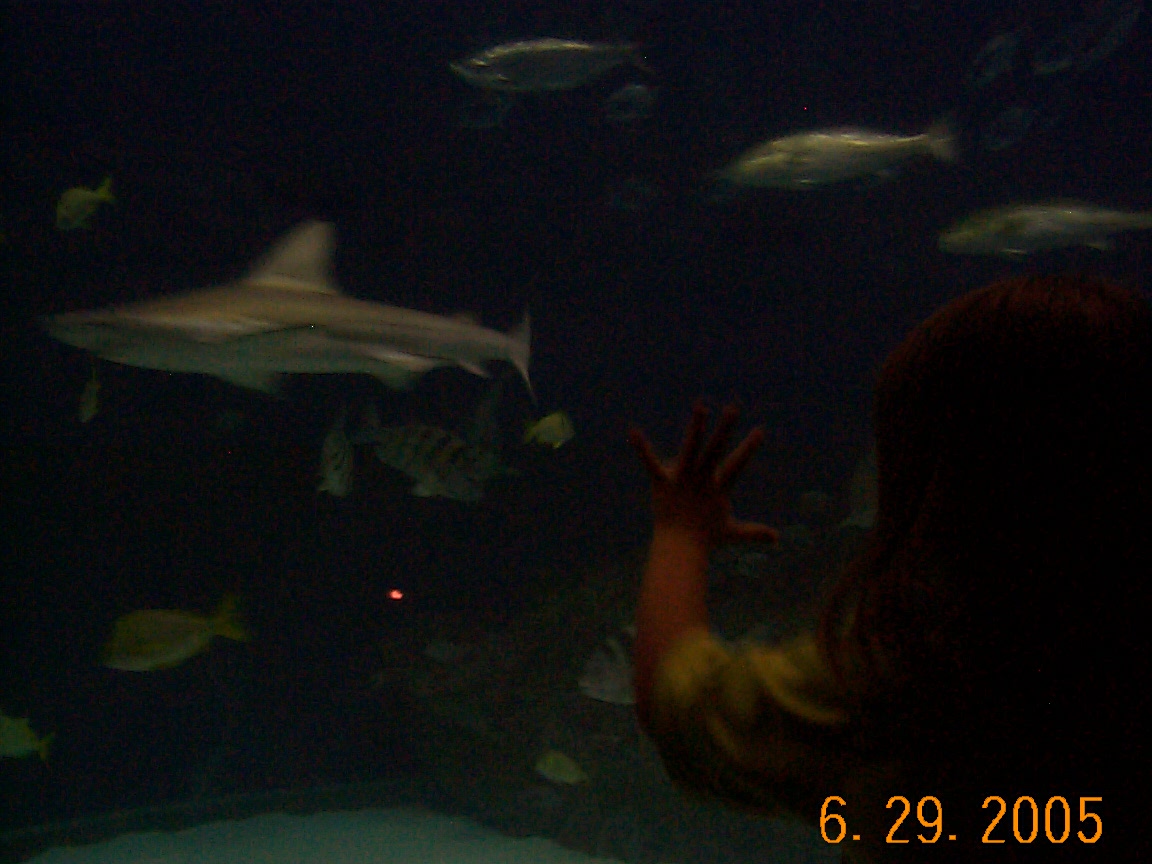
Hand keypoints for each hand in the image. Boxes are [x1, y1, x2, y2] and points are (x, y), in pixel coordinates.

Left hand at [629, 403, 777, 548]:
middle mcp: (702, 479)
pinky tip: (634, 432)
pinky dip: (642, 449)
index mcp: (718, 487)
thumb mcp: (732, 533)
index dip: (749, 447)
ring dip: (696, 428)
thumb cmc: (705, 539)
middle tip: (734, 408)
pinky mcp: (662, 483)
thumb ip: (753, 532)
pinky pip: (650, 463)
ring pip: (690, 449)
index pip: (737, 464)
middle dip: (725, 429)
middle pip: (716, 450)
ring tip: (701, 406)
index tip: (760, 430)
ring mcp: (682, 479)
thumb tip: (776, 538)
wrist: (679, 548)